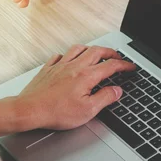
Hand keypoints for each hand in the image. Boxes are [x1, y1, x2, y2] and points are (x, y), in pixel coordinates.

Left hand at [15, 45, 134, 129]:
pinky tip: (69, 59)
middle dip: (110, 52)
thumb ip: (105, 98)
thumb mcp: (88, 110)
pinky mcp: (48, 70)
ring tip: (97, 53)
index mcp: (86, 76)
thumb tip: (117, 91)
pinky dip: (68, 55)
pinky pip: (60, 56)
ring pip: (78, 49)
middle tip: (117, 57)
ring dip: (91, 49)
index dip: (124, 65)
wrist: (29, 110)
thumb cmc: (55, 111)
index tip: (130, 67)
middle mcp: (74, 67)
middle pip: (97, 51)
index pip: (111, 66)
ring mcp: (60, 66)